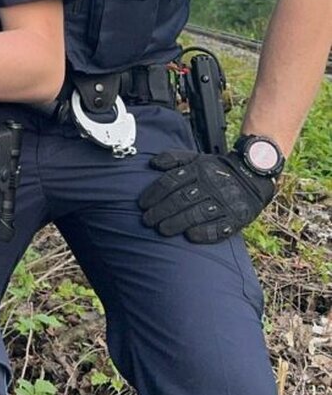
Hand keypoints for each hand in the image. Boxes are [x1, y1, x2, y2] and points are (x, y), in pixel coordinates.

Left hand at [138, 149, 275, 243]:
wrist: (253, 174)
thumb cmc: (217, 168)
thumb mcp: (196, 158)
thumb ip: (174, 158)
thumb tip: (152, 163)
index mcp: (199, 169)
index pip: (172, 181)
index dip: (154, 193)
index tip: (142, 204)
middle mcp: (211, 184)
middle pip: (181, 198)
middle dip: (161, 210)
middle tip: (147, 220)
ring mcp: (225, 201)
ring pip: (197, 213)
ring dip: (177, 223)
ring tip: (162, 229)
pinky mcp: (237, 217)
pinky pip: (220, 227)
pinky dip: (204, 233)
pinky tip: (190, 236)